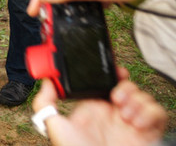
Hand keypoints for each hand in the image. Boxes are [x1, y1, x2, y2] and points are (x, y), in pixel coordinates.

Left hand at [32, 71, 166, 145]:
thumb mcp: (54, 126)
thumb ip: (45, 103)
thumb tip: (47, 80)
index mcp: (93, 108)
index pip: (105, 84)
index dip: (109, 74)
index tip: (111, 70)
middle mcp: (113, 114)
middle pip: (127, 86)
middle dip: (125, 84)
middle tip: (118, 93)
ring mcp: (131, 123)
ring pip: (142, 97)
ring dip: (137, 100)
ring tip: (125, 115)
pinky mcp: (147, 133)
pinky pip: (158, 113)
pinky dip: (150, 113)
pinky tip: (137, 123)